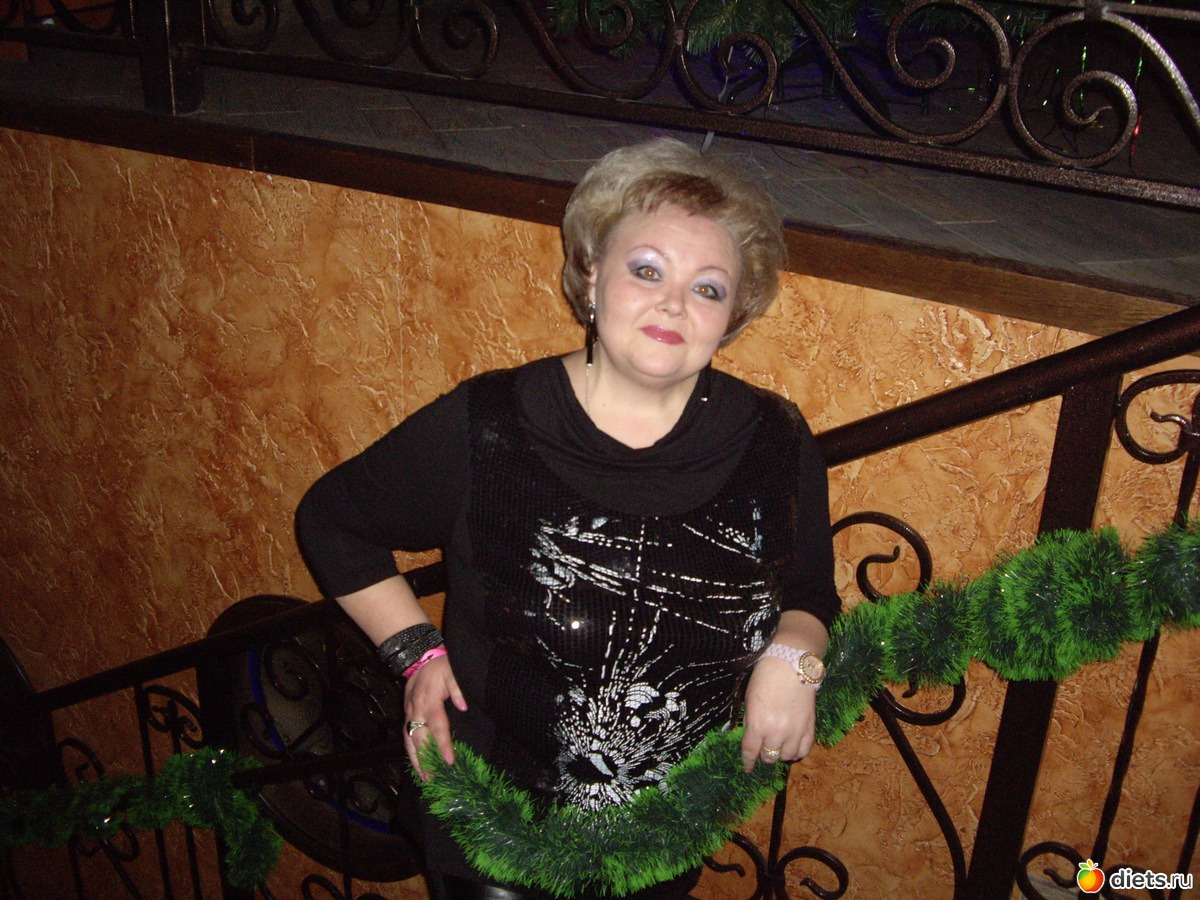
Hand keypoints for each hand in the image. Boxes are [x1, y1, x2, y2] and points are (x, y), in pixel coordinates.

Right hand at [403, 655, 466, 779]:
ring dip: (415, 760)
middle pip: (419, 739)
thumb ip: (458, 688)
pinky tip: (417, 764)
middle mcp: (416, 710)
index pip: (437, 726)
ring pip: (409, 741)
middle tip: (434, 778)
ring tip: (424, 778)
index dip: (442, 744)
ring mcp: (409, 713)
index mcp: (429, 700)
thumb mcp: (453, 671)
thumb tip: (463, 707)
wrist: (420, 659)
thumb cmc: (441, 666)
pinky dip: (410, 752)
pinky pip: (406, 736)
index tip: (449, 761)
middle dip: (426, 760)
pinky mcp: (407, 715)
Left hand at [740, 656, 816, 771]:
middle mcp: (777, 732)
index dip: (748, 762)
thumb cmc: (765, 679)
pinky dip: (797, 752)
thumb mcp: (749, 700)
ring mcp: (795, 731)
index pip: (751, 751)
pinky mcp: (809, 727)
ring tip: (778, 746)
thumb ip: (749, 721)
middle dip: (763, 754)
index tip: (748, 768)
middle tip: (763, 749)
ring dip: (780, 753)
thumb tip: (750, 737)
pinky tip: (792, 749)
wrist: (791, 665)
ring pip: (786, 756)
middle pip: (769, 756)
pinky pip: (804, 750)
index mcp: (758, 724)